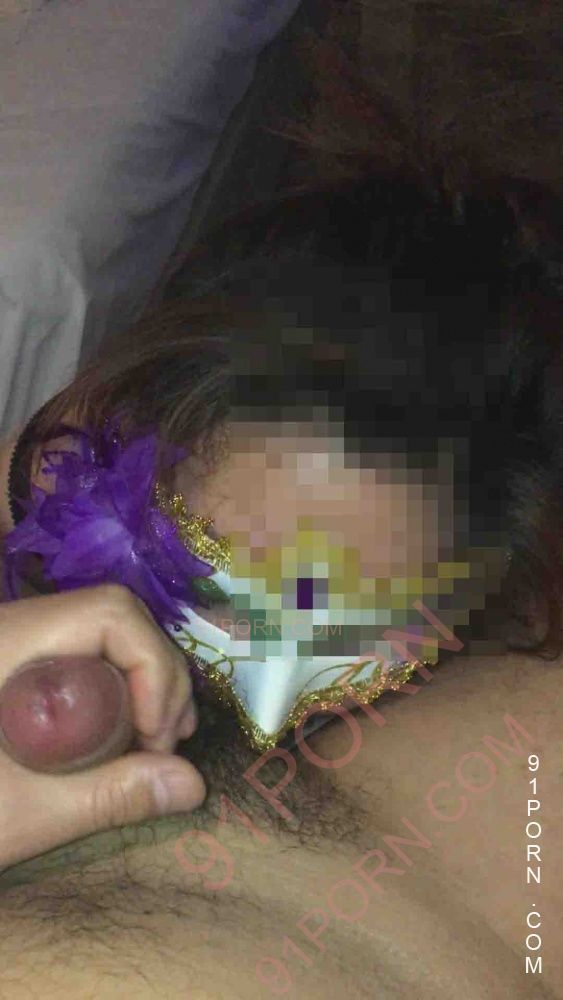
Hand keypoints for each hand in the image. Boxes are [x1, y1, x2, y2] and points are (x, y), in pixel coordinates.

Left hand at [0, 584, 205, 870]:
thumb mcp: (20, 814)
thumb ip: (110, 795)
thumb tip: (195, 786)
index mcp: (6, 643)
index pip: (109, 613)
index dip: (153, 666)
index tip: (158, 739)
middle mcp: (10, 627)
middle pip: (113, 617)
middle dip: (158, 676)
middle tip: (168, 746)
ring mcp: (9, 645)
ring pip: (102, 634)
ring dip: (142, 682)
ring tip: (157, 743)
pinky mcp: (9, 667)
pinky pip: (80, 658)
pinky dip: (113, 690)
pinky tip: (124, 736)